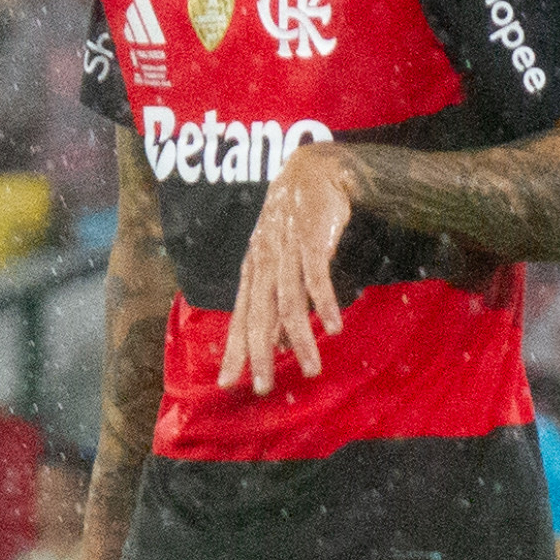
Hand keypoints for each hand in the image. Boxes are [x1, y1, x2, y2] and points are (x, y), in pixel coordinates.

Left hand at [218, 143, 350, 395]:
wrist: (313, 170)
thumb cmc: (295, 221)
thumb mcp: (279, 262)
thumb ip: (276, 301)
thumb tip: (275, 345)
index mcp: (253, 272)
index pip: (239, 318)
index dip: (233, 350)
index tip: (227, 383)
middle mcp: (264, 264)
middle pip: (258, 317)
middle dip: (258, 356)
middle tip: (262, 388)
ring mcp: (286, 252)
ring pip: (288, 304)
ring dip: (299, 340)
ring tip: (311, 369)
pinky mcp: (311, 240)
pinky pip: (315, 277)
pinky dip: (324, 304)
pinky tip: (332, 328)